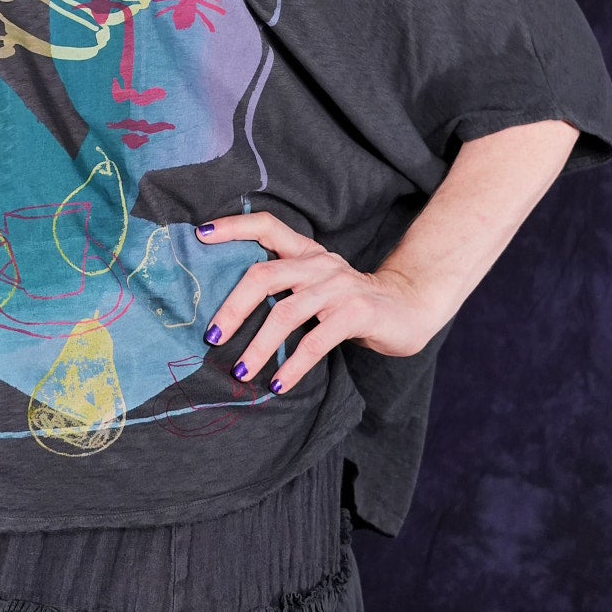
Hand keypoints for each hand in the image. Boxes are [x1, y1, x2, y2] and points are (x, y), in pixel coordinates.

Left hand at [195, 209, 444, 395]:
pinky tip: (278, 385)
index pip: (267, 226)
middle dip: (232, 308)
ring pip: (285, 312)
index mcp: (307, 252)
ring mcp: (340, 287)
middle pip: (264, 275)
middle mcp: (320, 264)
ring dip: (258, 347)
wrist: (411, 308)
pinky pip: (316, 342)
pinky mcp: (357, 313)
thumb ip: (286, 285)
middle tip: (211, 337)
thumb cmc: (352, 302)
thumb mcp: (318, 285)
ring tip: (240, 372)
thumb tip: (230, 311)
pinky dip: (293, 366)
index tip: (201, 235)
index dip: (234, 227)